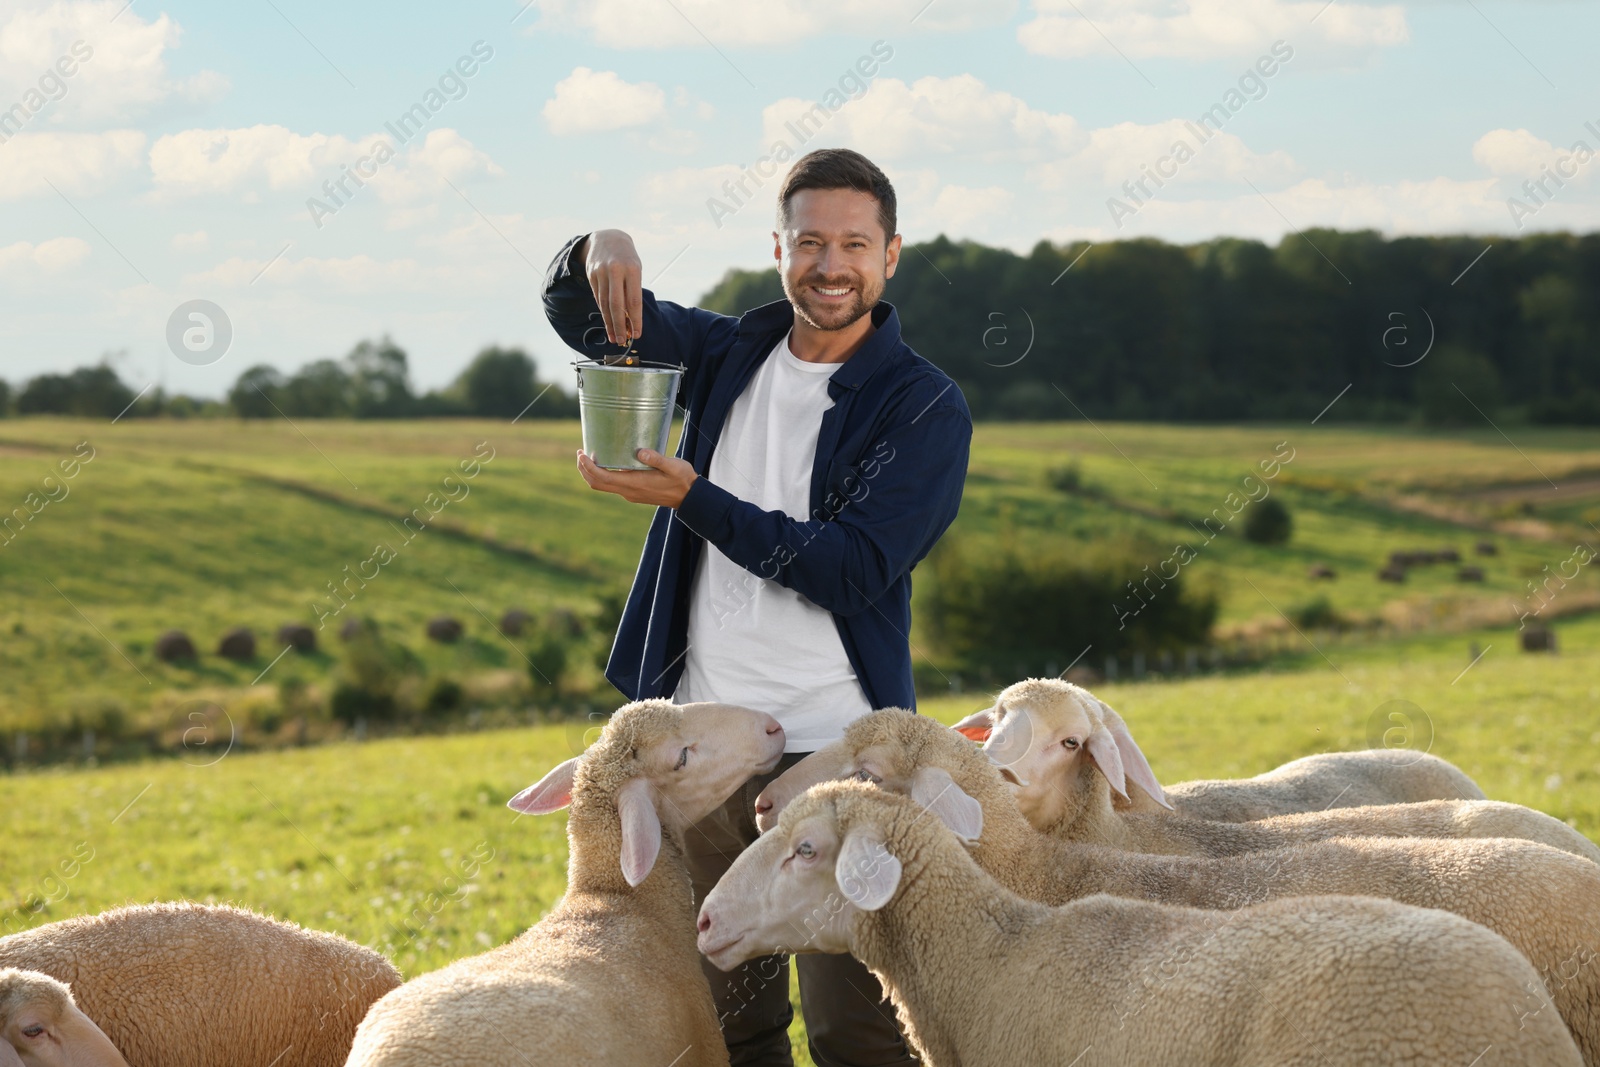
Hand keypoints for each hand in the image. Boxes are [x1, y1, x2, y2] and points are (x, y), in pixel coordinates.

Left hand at [577, 449, 697, 507]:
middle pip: (597, 483)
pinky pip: (611, 485)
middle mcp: (628, 491)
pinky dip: (601, 474)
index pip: (603, 478)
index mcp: (635, 483)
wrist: (689, 497)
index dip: (589, 467)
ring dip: (591, 472)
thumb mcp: (673, 466)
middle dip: (584, 469)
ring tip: (587, 456)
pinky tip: (606, 462)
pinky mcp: (633, 492)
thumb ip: (657, 458)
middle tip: (580, 452)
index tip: (581, 454)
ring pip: (602, 485)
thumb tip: (640, 451)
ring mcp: (630, 493)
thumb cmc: (682, 479)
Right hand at [582, 229, 643, 346]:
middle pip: (616, 304)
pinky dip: (603, 312)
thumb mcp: (636, 270)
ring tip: (613, 336)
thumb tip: (631, 320)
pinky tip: (607, 323)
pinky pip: (598, 297)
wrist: (608, 238)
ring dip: (609, 322)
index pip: (634, 300)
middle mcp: (615, 270)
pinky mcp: (591, 275)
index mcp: (632, 269)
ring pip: (604, 303)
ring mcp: (601, 272)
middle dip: (619, 325)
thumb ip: (633, 292)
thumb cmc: (627, 258)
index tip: (637, 334)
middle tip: (621, 340)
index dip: (635, 320)